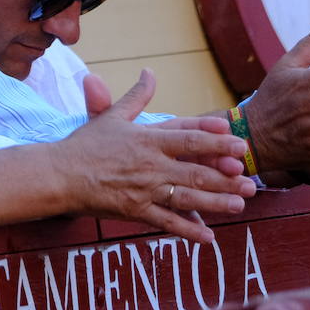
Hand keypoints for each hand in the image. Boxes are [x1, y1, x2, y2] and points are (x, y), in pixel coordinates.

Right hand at [58, 70, 255, 243]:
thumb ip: (136, 96)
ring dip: (215, 203)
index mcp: (146, 139)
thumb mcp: (112, 116)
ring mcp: (143, 190)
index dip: (216, 142)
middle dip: (225, 178)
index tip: (240, 145)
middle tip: (251, 182)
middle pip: (195, 172)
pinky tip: (208, 236)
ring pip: (187, 199)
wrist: (59, 175)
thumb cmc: (86, 145)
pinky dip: (188, 230)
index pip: (188, 139)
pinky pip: (166, 223)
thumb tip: (150, 72)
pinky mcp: (135, 211)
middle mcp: (149, 165)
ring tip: (239, 204)